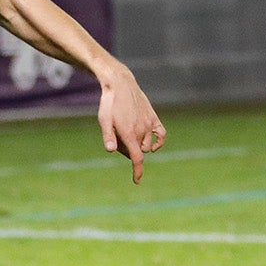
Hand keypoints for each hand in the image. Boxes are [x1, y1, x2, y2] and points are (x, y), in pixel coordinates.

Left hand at [97, 66, 165, 182]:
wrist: (120, 84)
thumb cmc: (109, 103)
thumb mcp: (104, 120)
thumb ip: (108, 137)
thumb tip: (111, 150)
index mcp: (128, 133)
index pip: (137, 158)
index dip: (137, 171)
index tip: (137, 181)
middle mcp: (141, 130)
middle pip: (137, 151)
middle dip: (129, 151)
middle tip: (117, 139)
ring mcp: (149, 124)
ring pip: (147, 145)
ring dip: (139, 145)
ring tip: (126, 132)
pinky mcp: (153, 117)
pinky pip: (162, 134)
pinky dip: (158, 142)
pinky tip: (152, 144)